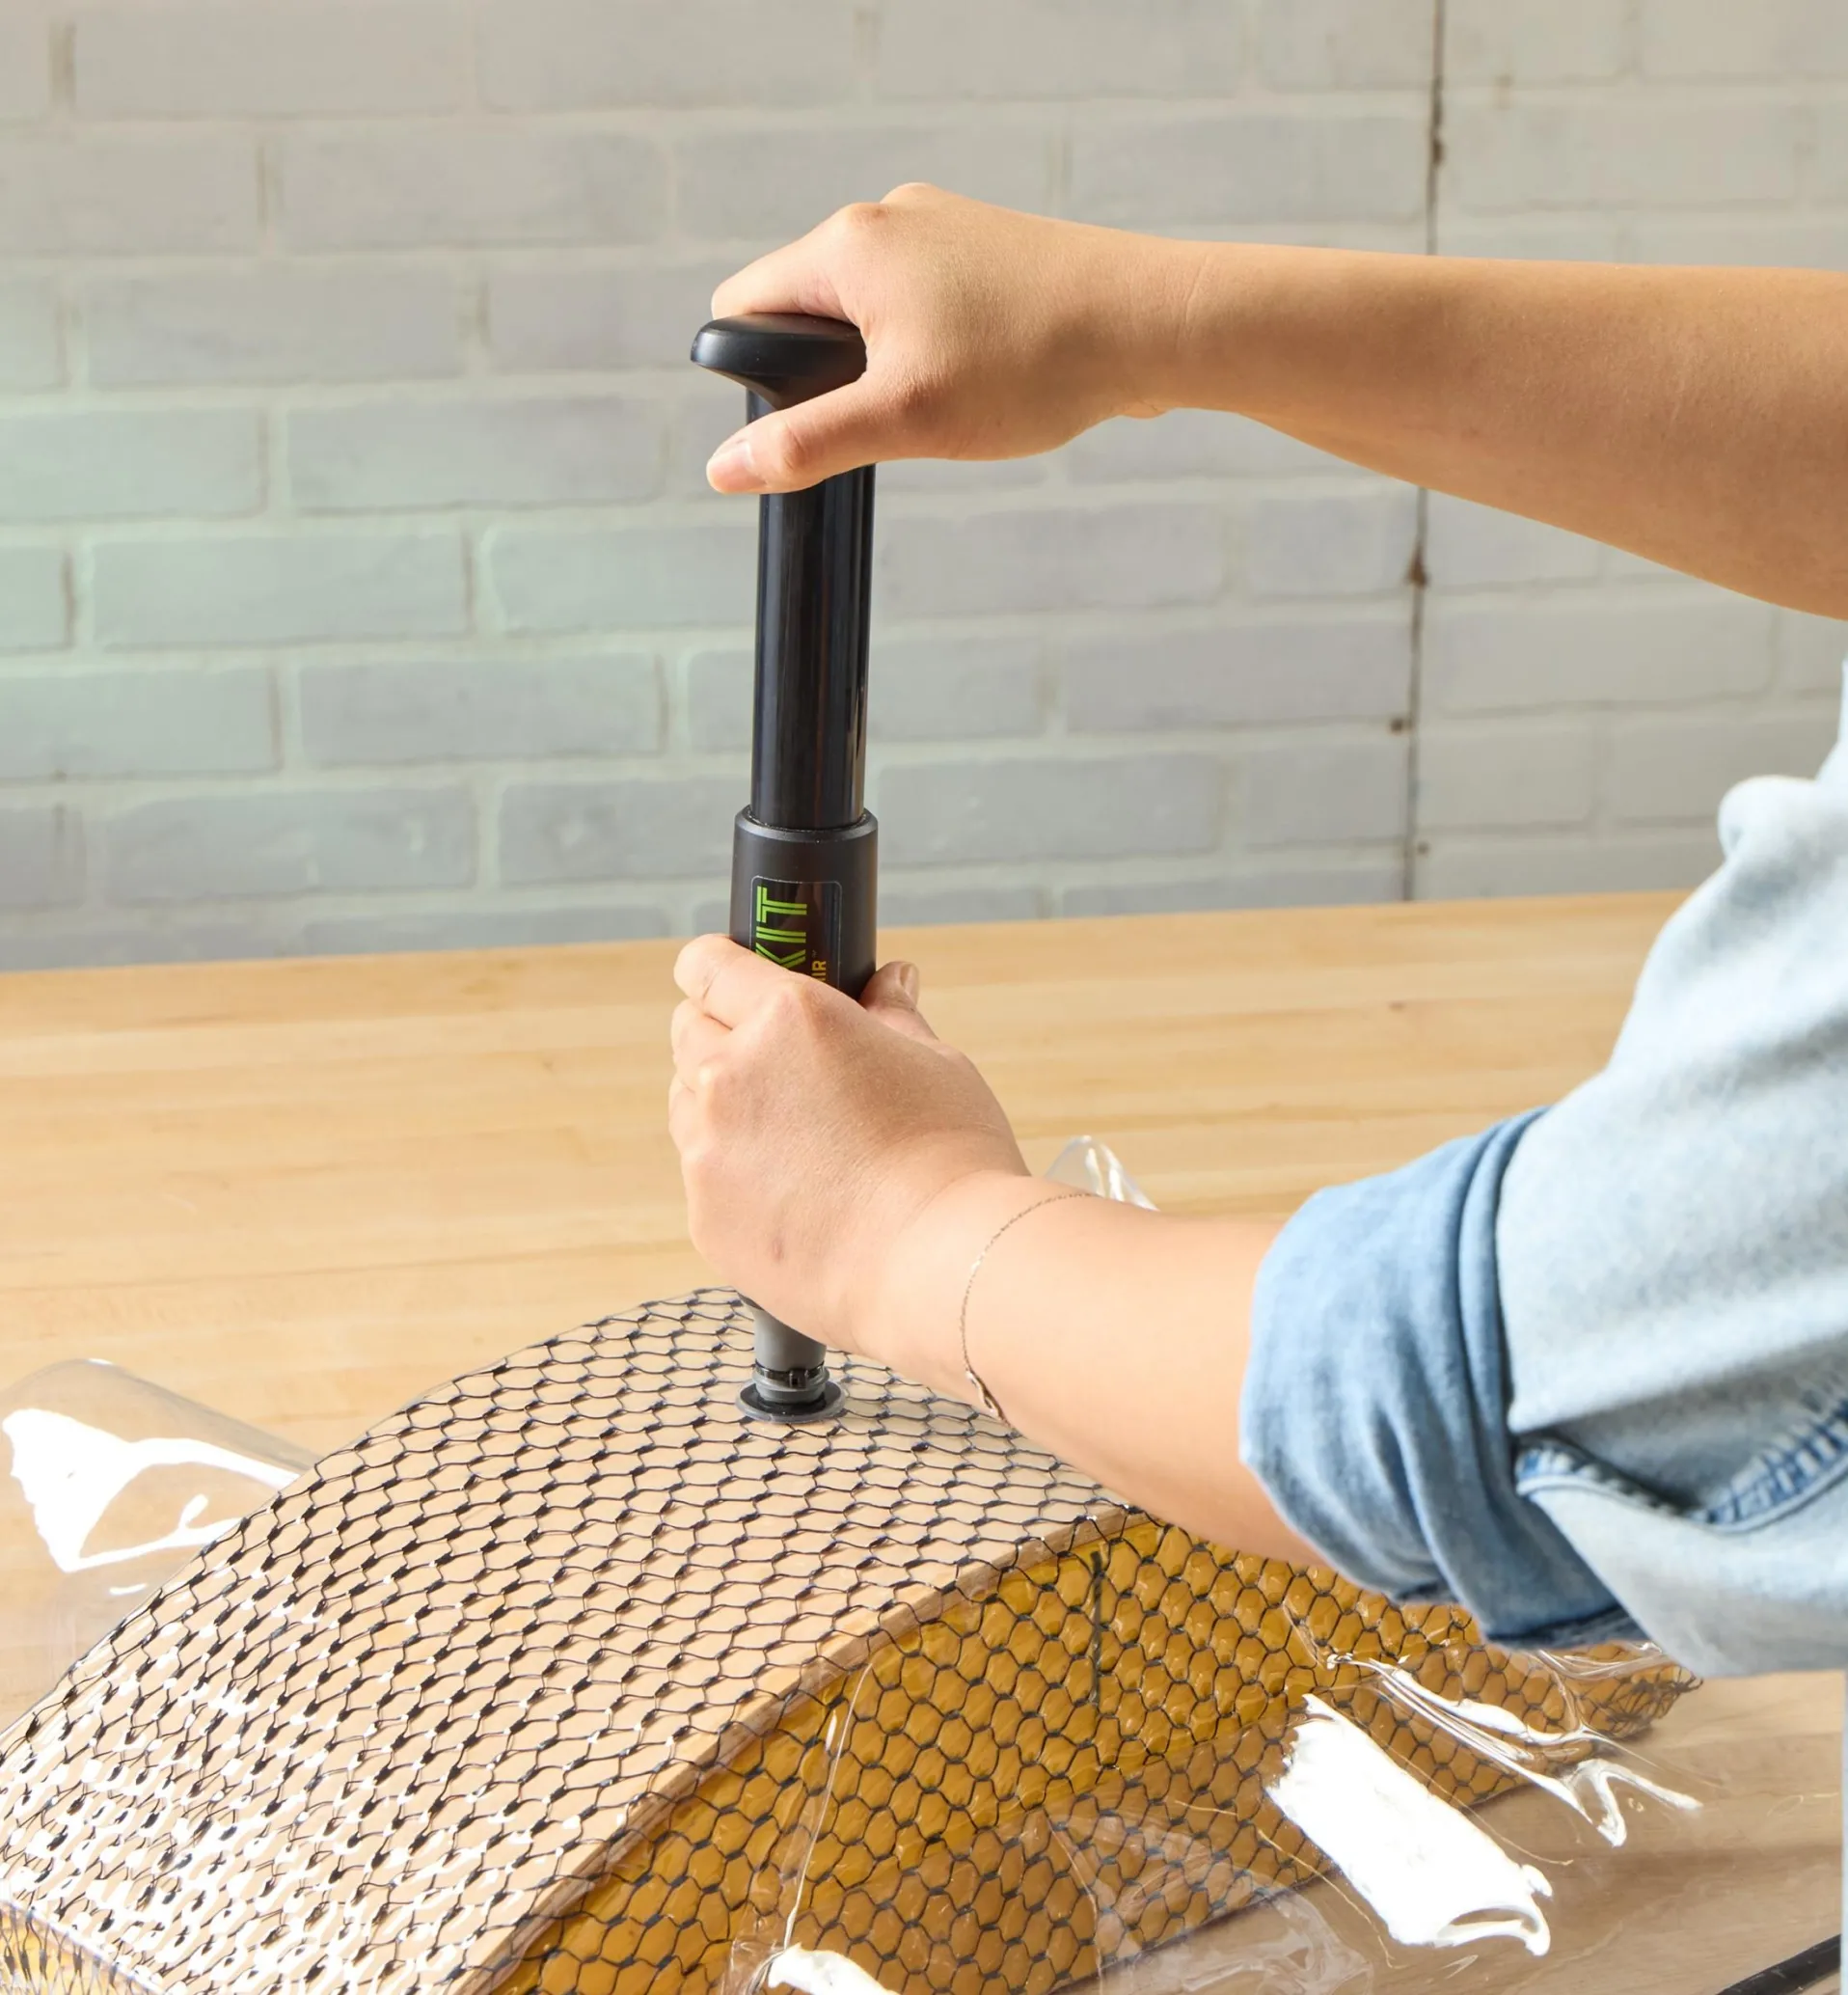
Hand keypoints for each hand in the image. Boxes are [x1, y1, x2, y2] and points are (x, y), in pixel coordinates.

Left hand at [668, 937, 1028, 1358]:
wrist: (939, 1265)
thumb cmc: (950, 1158)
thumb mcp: (937, 1063)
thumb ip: (894, 1015)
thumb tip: (889, 979)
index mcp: (787, 1018)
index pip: (707, 965)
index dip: (718, 966)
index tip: (732, 978)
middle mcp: (731, 1074)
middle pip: (688, 1030)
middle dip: (722, 1033)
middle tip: (780, 1062)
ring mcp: (708, 1149)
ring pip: (687, 1104)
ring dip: (721, 1106)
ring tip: (795, 1138)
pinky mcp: (704, 1216)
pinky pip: (704, 1176)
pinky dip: (734, 1176)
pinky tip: (795, 1195)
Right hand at [704, 184, 1197, 493]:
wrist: (1153, 326)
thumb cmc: (1032, 364)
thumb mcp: (902, 418)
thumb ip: (805, 444)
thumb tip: (724, 469)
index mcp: (846, 245)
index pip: (743, 306)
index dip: (755, 376)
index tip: (809, 423)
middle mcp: (887, 220)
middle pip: (806, 311)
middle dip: (832, 377)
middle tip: (895, 419)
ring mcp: (941, 231)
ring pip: (870, 315)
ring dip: (889, 371)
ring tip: (950, 403)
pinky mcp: (987, 254)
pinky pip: (927, 309)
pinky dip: (938, 354)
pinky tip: (987, 381)